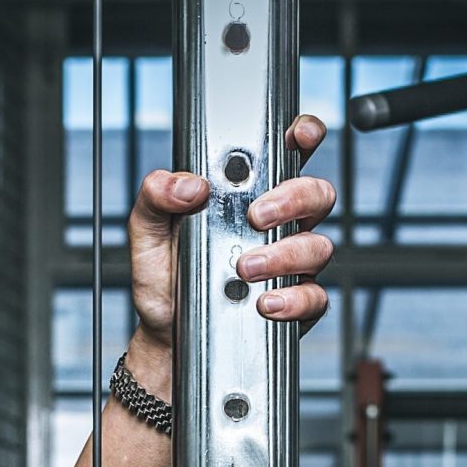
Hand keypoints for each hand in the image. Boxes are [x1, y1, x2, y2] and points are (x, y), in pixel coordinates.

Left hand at [126, 113, 335, 351]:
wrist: (167, 331)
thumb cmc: (166, 274)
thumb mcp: (148, 230)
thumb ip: (157, 196)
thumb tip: (188, 184)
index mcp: (249, 194)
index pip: (289, 154)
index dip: (305, 136)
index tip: (300, 134)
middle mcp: (279, 223)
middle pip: (316, 194)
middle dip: (293, 199)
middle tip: (256, 216)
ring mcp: (292, 262)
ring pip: (318, 245)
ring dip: (284, 254)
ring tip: (244, 267)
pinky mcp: (296, 301)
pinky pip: (314, 296)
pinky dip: (293, 299)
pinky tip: (264, 301)